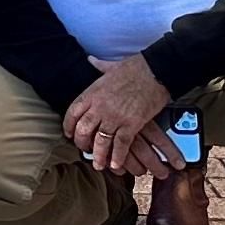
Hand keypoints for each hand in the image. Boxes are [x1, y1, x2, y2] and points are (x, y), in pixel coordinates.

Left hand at [64, 54, 174, 174]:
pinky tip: (116, 165)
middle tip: (85, 152)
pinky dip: (117, 156)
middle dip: (82, 143)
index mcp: (92, 93)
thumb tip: (90, 59)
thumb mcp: (110, 66)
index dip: (69, 125)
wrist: (154, 72)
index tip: (69, 134)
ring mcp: (115, 116)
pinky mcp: (131, 124)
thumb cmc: (134, 68)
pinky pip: (121, 144)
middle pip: (83, 129)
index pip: (73, 112)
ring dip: (99, 155)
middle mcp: (99, 106)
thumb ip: (98, 66)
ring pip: (100, 140)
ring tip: (99, 165)